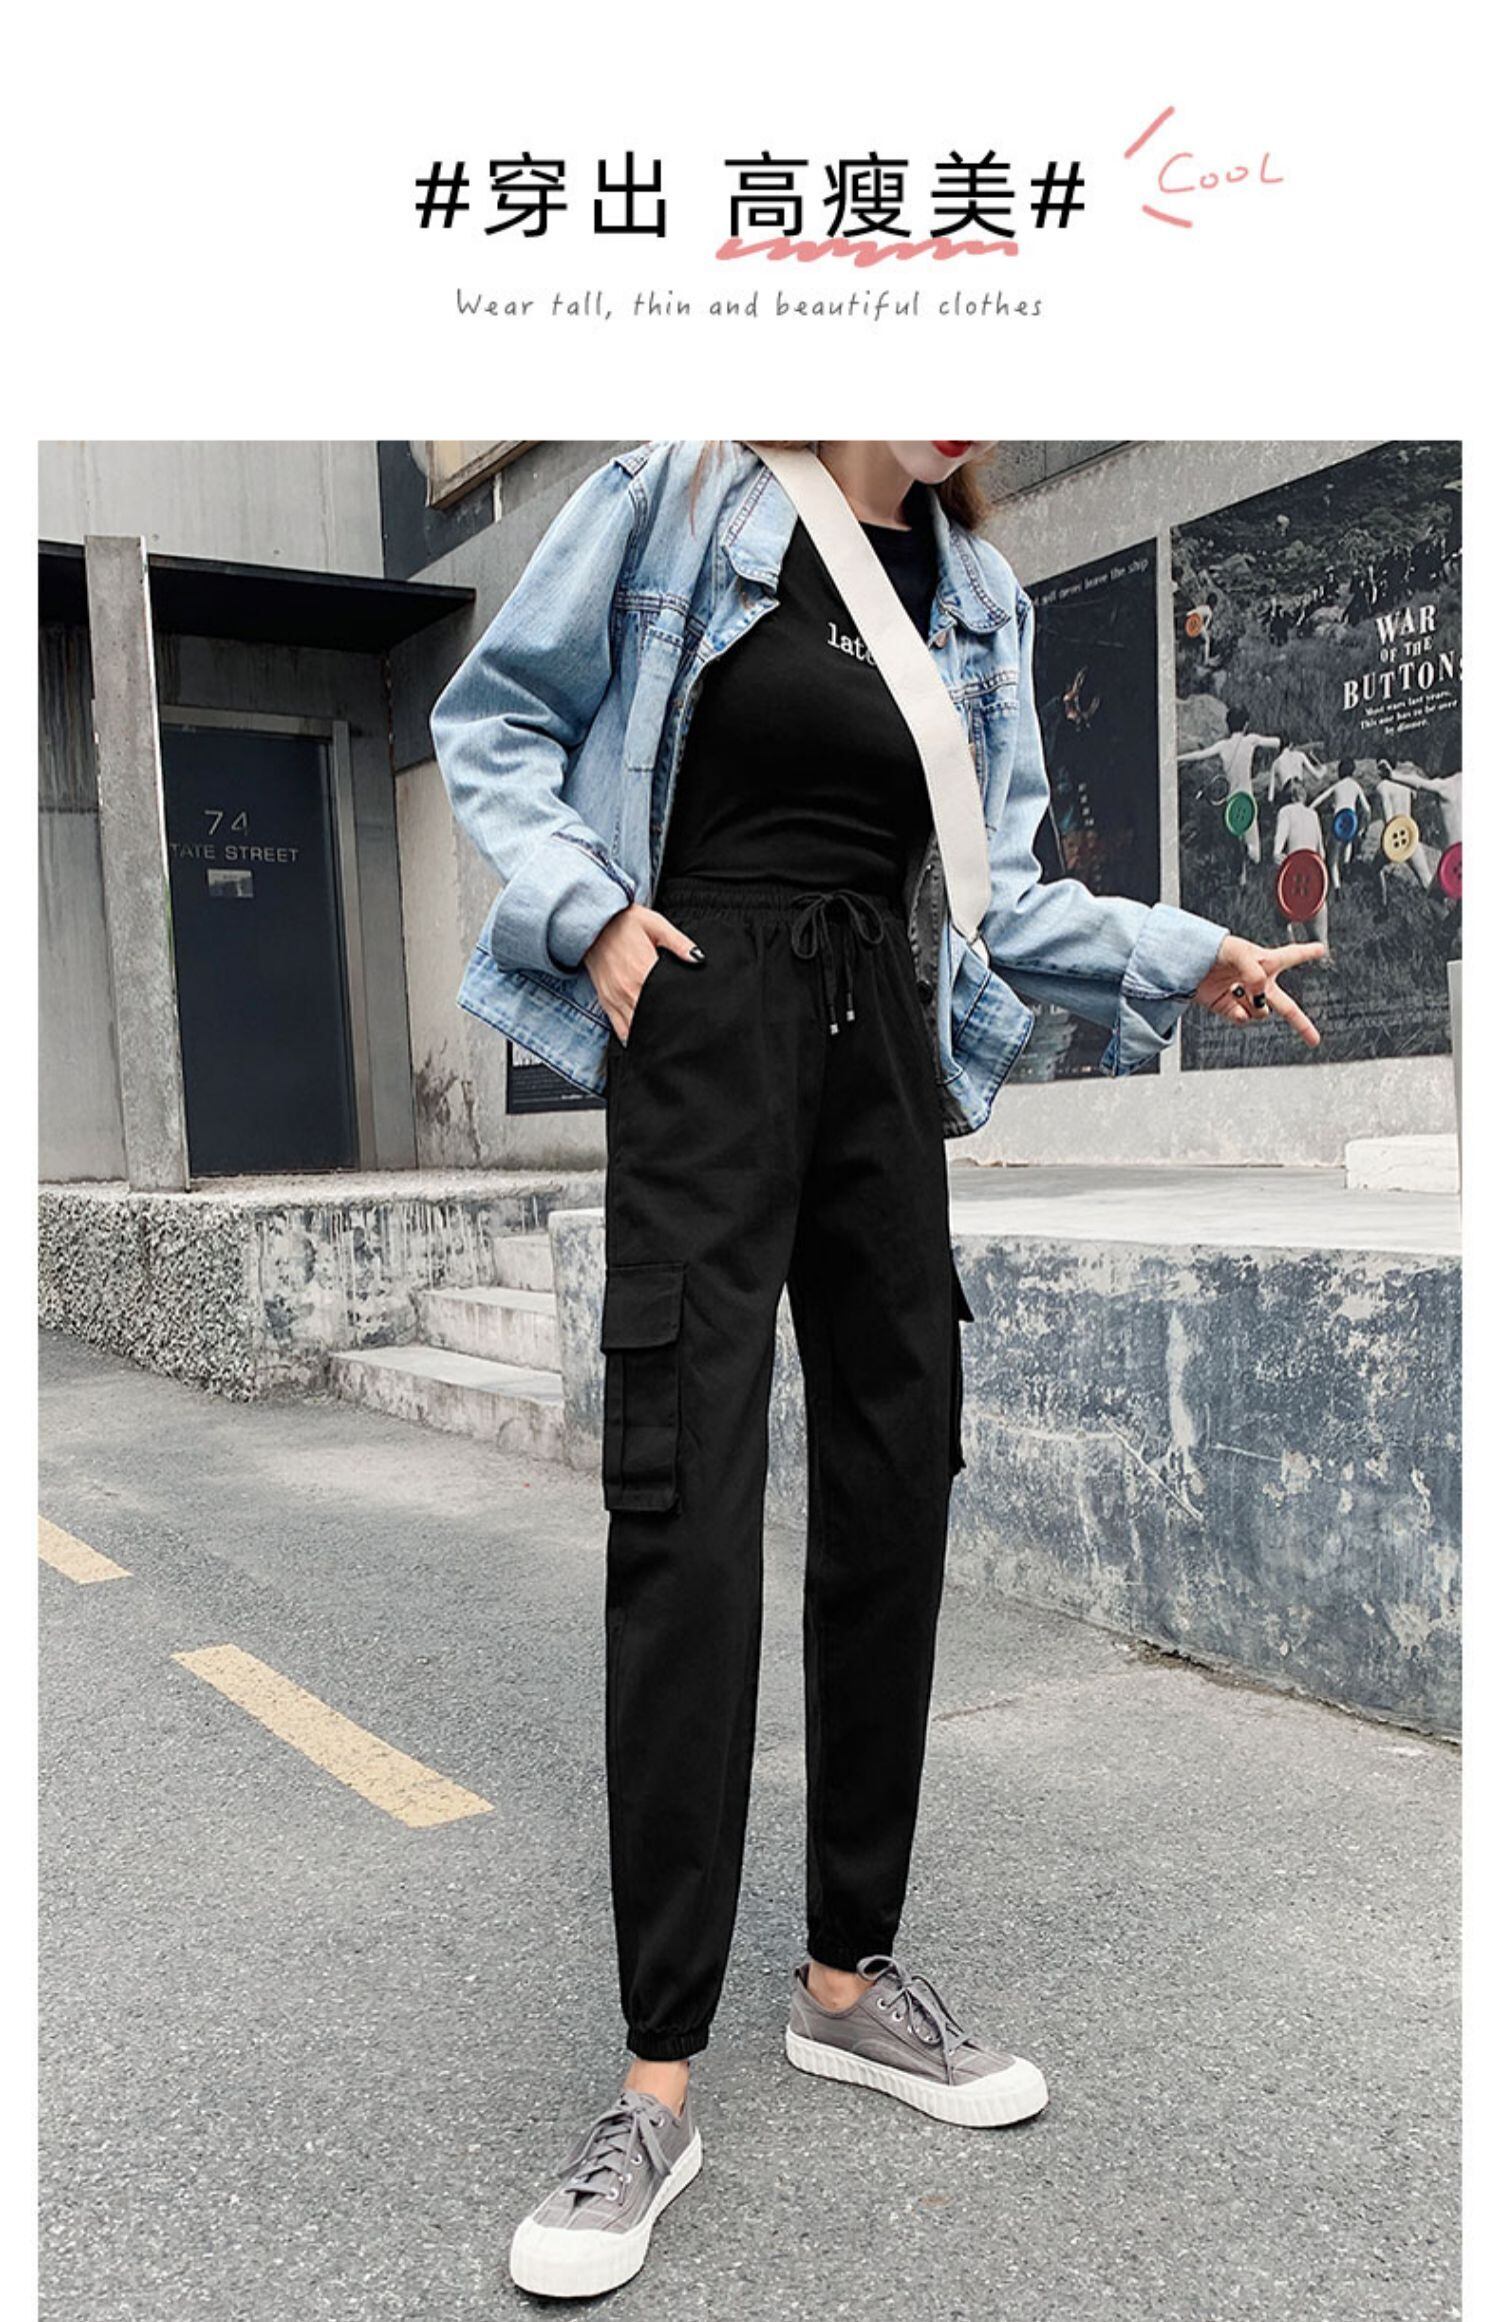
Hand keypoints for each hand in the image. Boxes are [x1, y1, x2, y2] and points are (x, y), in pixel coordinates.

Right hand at [584, 904, 701, 1042]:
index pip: (666, 1000)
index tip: (691, 1014)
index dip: (680, 1011)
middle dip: (667, 1025)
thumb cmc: (624, 923)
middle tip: (682, 1029)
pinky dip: (632, 1037)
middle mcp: (628, 990)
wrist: (592, 924)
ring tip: (666, 1036)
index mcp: (643, 972)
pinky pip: (620, 1029)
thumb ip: (679, 943)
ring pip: (636, 1029)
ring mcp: (616, 999)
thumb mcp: (655, 925)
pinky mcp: (606, 1002)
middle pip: (652, 1019)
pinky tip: (644, 1037)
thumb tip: (699, 958)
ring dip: (650, 1032)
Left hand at [1193, 934, 1324, 1046]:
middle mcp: (1259, 982)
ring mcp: (1244, 998)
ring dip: (1252, 1004)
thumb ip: (1254, 972)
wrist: (1185, 962)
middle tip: (1315, 1039)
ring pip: (1261, 1013)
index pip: (1292, 956)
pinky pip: (1243, 1019)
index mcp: (1266, 962)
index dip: (1308, 952)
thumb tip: (1259, 995)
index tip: (1321, 950)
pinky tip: (1231, 1000)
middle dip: (1302, 1024)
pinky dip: (1238, 1013)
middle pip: (1287, 1006)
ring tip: (1236, 987)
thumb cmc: (1213, 949)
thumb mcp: (1237, 952)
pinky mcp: (1228, 1008)